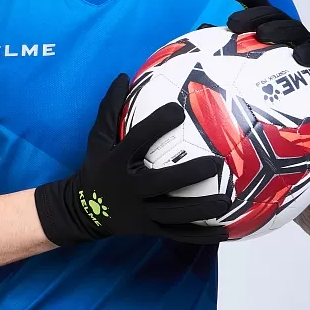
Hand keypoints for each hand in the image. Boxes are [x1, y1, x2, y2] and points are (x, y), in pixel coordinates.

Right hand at [34, 73, 230, 246]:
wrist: (82, 211)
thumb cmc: (96, 168)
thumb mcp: (97, 139)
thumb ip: (109, 108)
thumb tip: (123, 75)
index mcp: (117, 163)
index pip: (137, 141)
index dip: (156, 125)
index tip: (178, 110)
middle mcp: (129, 189)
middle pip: (161, 183)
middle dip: (188, 174)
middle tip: (217, 163)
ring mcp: (140, 213)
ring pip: (174, 214)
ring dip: (201, 208)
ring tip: (227, 200)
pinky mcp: (149, 230)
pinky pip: (178, 235)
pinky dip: (201, 235)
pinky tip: (226, 232)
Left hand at [222, 0, 309, 124]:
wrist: (300, 126)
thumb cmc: (270, 95)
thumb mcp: (244, 73)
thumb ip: (226, 51)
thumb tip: (199, 33)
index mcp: (273, 33)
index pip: (260, 9)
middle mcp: (291, 38)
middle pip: (276, 17)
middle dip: (255, 15)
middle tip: (233, 24)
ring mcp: (308, 52)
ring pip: (297, 33)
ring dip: (281, 30)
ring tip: (264, 35)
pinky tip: (299, 58)